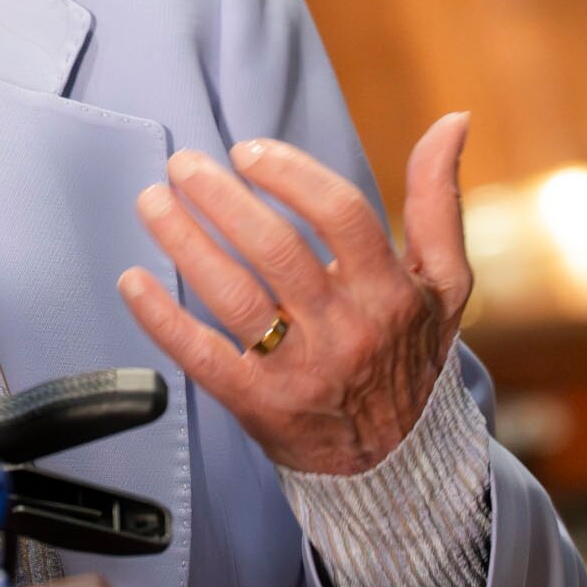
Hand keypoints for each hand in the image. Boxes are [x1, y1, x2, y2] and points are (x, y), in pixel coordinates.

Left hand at [115, 115, 473, 476]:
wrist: (398, 465)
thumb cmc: (411, 357)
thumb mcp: (444, 283)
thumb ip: (438, 201)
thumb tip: (453, 121)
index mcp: (390, 292)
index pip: (339, 214)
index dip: (290, 173)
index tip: (248, 151)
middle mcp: (346, 330)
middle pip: (276, 250)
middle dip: (222, 198)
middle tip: (183, 164)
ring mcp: (301, 371)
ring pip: (235, 297)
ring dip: (185, 242)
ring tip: (152, 202)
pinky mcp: (260, 405)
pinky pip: (203, 357)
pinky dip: (162, 319)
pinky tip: (134, 282)